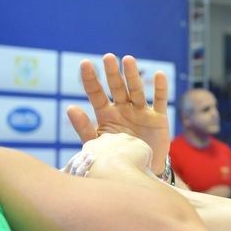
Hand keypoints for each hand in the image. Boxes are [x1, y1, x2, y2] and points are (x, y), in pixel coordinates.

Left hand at [66, 53, 169, 174]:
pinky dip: (160, 88)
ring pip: (137, 91)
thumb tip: (70, 107)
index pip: (96, 94)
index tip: (85, 64)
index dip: (91, 79)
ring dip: (132, 76)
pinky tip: (158, 74)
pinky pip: (160, 101)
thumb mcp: (97, 145)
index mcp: (106, 115)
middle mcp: (124, 110)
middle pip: (117, 88)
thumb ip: (84, 128)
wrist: (139, 173)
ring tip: (128, 60)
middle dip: (112, 73)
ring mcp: (141, 112)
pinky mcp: (158, 119)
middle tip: (108, 57)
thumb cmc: (116, 158)